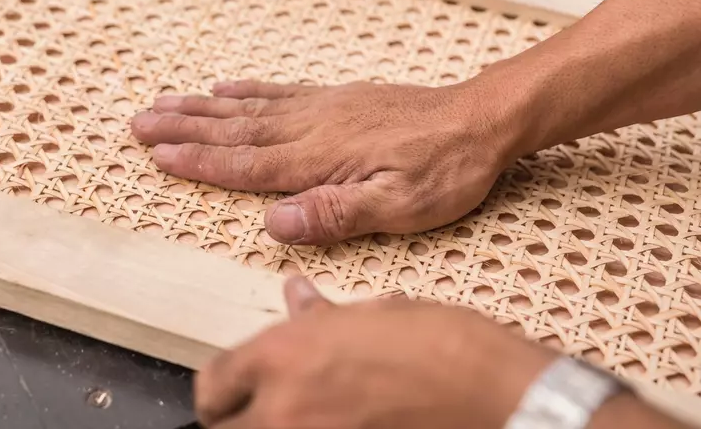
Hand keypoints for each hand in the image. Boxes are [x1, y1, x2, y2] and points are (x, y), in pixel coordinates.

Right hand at [130, 79, 512, 244]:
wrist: (481, 119)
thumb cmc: (444, 171)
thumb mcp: (400, 207)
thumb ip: (336, 213)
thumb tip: (274, 223)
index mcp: (319, 158)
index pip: (245, 165)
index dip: (198, 163)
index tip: (156, 156)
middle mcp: (310, 127)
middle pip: (233, 130)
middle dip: (182, 129)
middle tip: (138, 123)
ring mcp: (322, 108)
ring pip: (247, 107)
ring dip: (202, 107)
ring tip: (164, 102)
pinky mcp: (337, 99)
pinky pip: (279, 91)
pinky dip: (246, 89)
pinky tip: (225, 86)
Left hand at [195, 277, 553, 428]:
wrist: (499, 398)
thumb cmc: (444, 350)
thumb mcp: (373, 316)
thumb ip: (319, 316)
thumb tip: (295, 296)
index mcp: (283, 358)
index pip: (212, 383)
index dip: (223, 388)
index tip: (235, 390)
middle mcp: (284, 410)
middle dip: (236, 419)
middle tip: (262, 411)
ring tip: (306, 418)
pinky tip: (336, 426)